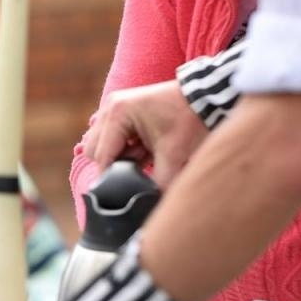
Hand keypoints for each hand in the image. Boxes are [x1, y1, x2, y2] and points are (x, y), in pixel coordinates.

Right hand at [83, 80, 207, 185]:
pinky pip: (111, 135)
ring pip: (101, 143)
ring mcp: (115, 106)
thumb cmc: (188, 119)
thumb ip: (159, 182)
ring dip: (120, 154)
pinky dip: (125, 145)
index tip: (118, 192)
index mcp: (118, 113)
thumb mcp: (174, 155)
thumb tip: (150, 202)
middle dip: (115, 162)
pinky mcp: (122, 110)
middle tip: (140, 163)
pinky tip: (143, 146)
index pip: (102, 154)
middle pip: (94, 149)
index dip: (110, 176)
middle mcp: (111, 107)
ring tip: (144, 152)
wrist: (205, 98)